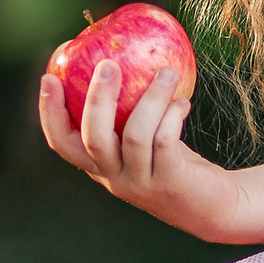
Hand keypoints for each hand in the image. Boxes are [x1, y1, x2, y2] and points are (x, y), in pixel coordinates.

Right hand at [38, 61, 236, 236]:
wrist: (214, 207)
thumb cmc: (174, 163)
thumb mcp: (144, 141)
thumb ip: (128, 112)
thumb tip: (121, 55)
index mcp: (99, 166)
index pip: (62, 143)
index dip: (50, 113)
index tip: (49, 78)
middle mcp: (114, 178)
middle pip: (93, 139)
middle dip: (97, 99)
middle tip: (108, 64)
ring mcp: (141, 183)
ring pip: (134, 136)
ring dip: (150, 98)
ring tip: (166, 72)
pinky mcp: (169, 182)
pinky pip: (164, 142)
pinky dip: (172, 116)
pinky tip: (182, 102)